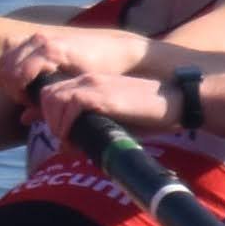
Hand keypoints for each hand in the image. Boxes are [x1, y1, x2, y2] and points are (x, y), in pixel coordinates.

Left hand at [0, 36, 161, 145]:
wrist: (178, 101)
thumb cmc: (148, 115)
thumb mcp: (111, 120)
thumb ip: (86, 127)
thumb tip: (61, 145)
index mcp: (88, 83)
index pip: (51, 93)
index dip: (48, 114)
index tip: (59, 134)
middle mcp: (87, 80)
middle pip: (46, 96)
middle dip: (47, 119)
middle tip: (63, 139)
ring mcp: (94, 85)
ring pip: (53, 99)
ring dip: (55, 123)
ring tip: (68, 141)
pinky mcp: (103, 95)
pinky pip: (71, 105)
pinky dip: (67, 123)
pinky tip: (75, 139)